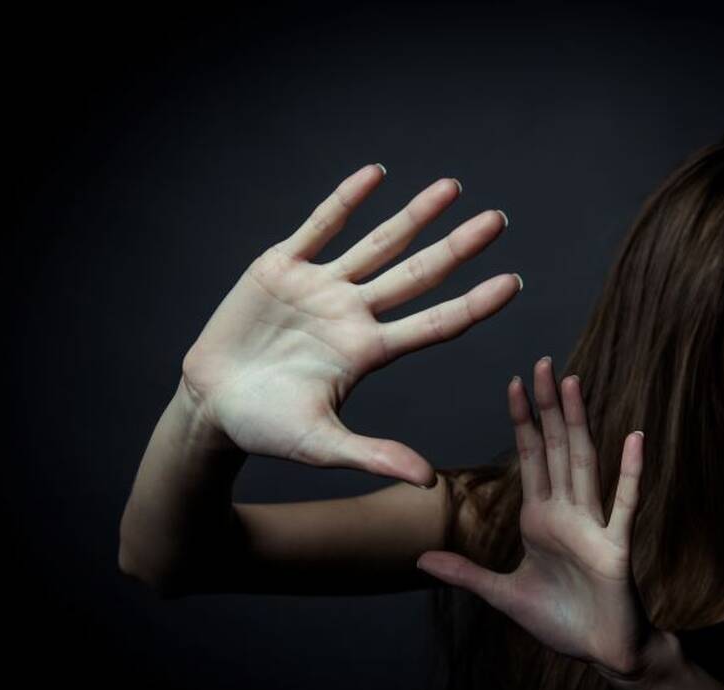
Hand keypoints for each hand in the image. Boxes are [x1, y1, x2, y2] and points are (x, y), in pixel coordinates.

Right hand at [179, 164, 520, 486]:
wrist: (210, 405)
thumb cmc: (267, 429)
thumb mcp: (321, 445)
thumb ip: (374, 455)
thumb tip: (428, 481)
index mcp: (368, 352)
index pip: (436, 323)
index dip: (475, 304)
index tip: (514, 282)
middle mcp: (354, 314)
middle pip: (418, 274)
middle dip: (458, 247)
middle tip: (499, 220)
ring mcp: (321, 287)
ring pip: (379, 243)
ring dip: (415, 215)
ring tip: (453, 187)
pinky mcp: (282, 267)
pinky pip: (320, 225)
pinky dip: (347, 200)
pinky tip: (376, 174)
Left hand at [415, 356, 657, 679]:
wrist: (603, 653)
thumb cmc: (561, 621)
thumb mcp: (502, 596)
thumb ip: (466, 575)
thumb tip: (420, 561)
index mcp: (542, 519)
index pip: (531, 458)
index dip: (522, 421)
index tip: (514, 382)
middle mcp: (568, 514)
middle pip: (557, 448)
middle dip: (548, 406)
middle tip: (544, 362)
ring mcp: (593, 526)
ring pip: (584, 463)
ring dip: (580, 423)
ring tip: (575, 383)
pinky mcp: (615, 548)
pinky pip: (624, 505)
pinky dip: (630, 472)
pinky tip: (634, 438)